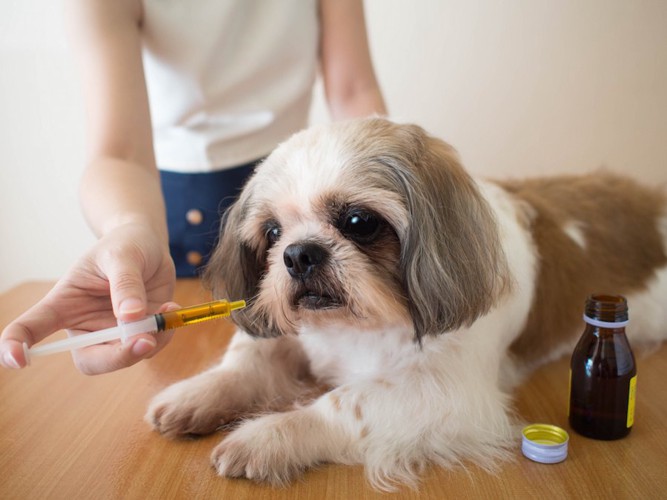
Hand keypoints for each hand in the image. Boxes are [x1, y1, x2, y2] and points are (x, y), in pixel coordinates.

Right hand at [0, 222, 175, 373]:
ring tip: (166, 309)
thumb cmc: (126, 244)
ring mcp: (113, 332)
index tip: (17, 360)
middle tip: (145, 340)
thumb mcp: (123, 255)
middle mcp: (85, 324)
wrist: (151, 245)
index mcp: (64, 303)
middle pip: (90, 360)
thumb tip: (131, 317)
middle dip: (118, 357)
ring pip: (126, 357)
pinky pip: (151, 347)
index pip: (31, 327)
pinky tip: (171, 309)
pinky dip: (165, 333)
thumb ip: (125, 284)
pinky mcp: (138, 334)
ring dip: (151, 341)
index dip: (16, 346)